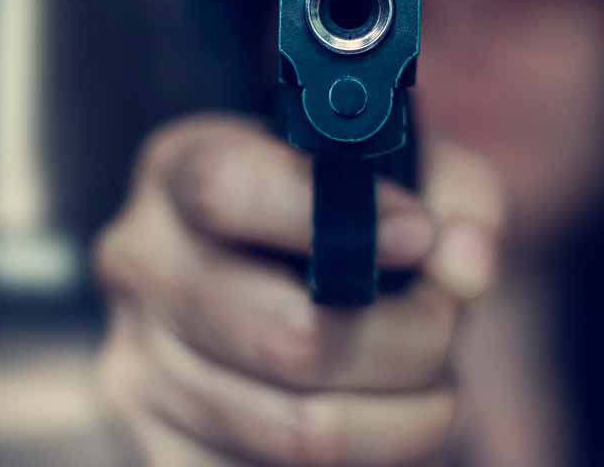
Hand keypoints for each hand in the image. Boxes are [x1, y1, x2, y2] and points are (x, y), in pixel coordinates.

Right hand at [95, 114, 504, 465]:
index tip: (417, 235)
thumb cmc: (346, 213)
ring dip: (405, 417)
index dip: (322, 214)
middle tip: (448, 324)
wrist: (273, 280)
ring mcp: (139, 367)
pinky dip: (363, 463)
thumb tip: (465, 270)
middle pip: (284, 334)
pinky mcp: (158, 448)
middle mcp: (140, 265)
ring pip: (299, 432)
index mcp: (178, 167)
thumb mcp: (402, 166)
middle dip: (408, 341)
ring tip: (428, 380)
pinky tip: (374, 418)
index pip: (221, 188)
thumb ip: (454, 197)